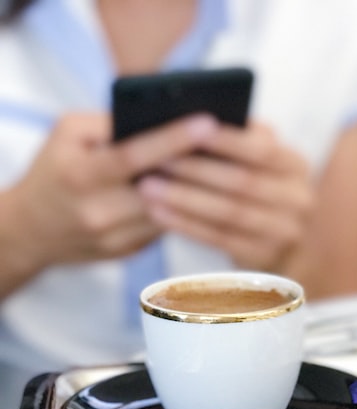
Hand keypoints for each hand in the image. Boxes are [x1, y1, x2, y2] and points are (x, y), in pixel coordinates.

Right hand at [2, 112, 220, 270]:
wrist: (31, 229)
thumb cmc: (55, 169)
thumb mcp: (67, 135)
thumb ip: (109, 124)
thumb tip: (161, 118)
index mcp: (80, 175)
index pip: (133, 156)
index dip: (172, 139)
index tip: (208, 122)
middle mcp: (98, 212)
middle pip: (163, 188)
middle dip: (200, 166)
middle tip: (236, 143)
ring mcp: (116, 238)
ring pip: (173, 211)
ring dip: (202, 190)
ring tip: (232, 163)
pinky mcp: (131, 252)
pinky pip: (168, 226)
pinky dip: (189, 207)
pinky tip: (213, 190)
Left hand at [136, 120, 314, 272]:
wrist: (276, 239)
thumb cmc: (254, 185)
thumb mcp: (257, 160)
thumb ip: (239, 137)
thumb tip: (192, 116)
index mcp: (296, 166)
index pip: (263, 150)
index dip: (227, 140)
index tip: (188, 127)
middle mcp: (299, 200)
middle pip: (243, 183)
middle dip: (196, 170)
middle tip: (154, 158)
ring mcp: (285, 232)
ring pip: (229, 213)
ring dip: (184, 198)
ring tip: (147, 186)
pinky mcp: (264, 257)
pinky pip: (220, 239)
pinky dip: (186, 224)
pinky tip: (157, 212)